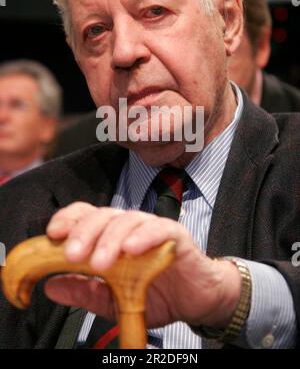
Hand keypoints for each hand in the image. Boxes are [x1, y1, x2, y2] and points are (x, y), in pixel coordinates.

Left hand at [45, 202, 240, 328]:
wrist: (196, 299)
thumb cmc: (157, 292)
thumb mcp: (113, 299)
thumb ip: (84, 292)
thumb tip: (52, 287)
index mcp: (112, 237)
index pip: (87, 216)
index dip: (69, 219)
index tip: (53, 233)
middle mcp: (129, 228)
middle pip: (103, 215)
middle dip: (84, 232)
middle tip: (72, 254)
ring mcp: (152, 228)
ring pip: (127, 220)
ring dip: (111, 239)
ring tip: (100, 262)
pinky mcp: (175, 235)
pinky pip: (159, 228)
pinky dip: (144, 236)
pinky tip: (132, 249)